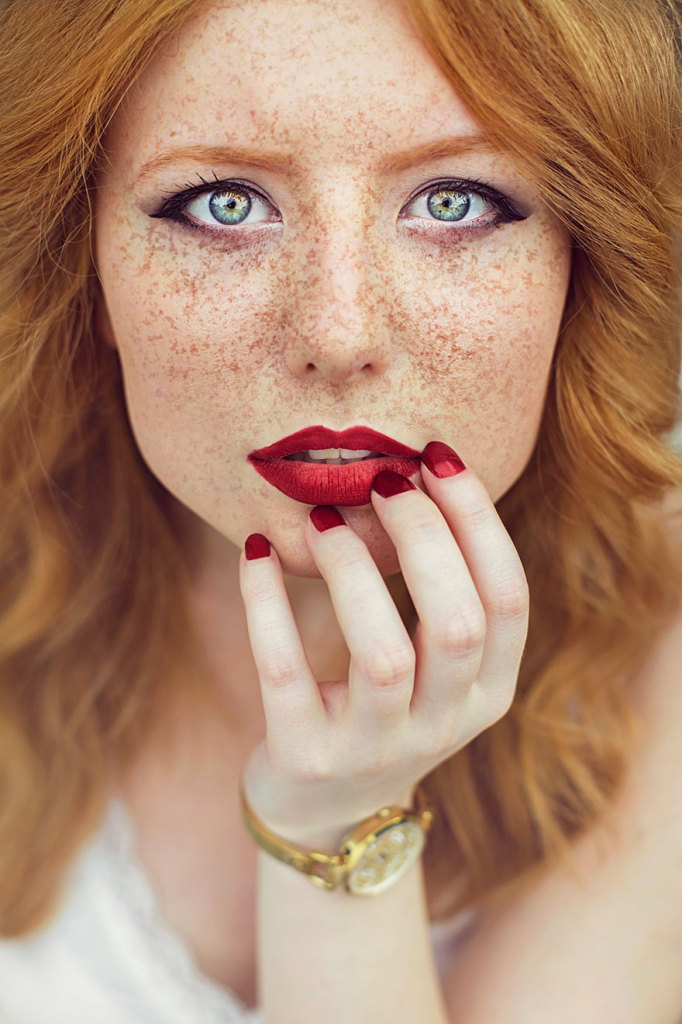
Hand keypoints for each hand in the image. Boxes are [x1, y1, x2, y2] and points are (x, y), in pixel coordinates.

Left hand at [238, 441, 528, 848]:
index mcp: (490, 692)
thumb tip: (418, 477)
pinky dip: (266, 603)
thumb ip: (443, 594)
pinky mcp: (306, 756)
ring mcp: (376, 750)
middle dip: (424, 537)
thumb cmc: (385, 709)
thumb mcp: (436, 667)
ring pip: (383, 655)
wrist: (326, 811)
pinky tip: (256, 550)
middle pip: (458, 624)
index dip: (478, 523)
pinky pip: (285, 672)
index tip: (438, 458)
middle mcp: (445, 726)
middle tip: (383, 481)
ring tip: (325, 517)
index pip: (507, 599)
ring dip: (354, 571)